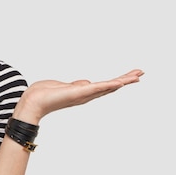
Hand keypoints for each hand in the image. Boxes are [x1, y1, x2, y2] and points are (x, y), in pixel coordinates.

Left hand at [12, 69, 143, 123]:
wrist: (33, 101)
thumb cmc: (45, 94)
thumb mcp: (65, 86)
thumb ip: (77, 85)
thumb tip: (86, 82)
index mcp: (85, 92)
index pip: (106, 85)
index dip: (120, 80)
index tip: (132, 75)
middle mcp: (87, 95)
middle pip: (111, 86)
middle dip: (127, 79)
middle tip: (141, 73)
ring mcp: (84, 94)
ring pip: (108, 87)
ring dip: (123, 81)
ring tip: (137, 76)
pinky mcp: (79, 92)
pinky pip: (97, 88)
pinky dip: (109, 85)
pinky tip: (119, 83)